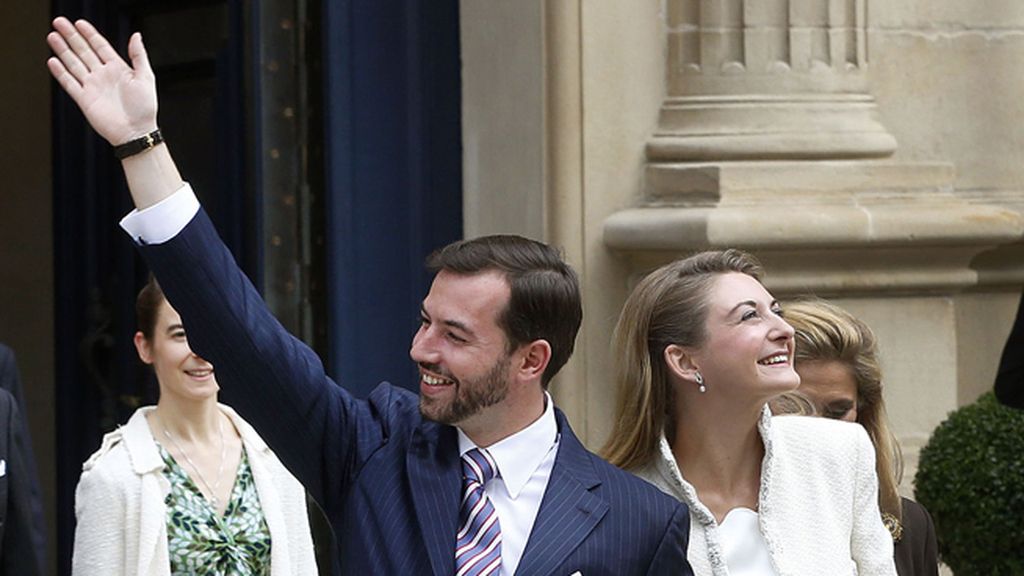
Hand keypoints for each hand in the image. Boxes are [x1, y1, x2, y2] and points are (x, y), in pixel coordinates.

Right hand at [47, 17, 157, 145]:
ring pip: (74, 64)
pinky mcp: (84, 99)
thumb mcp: (146, 78)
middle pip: (83, 51)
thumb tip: (136, 35)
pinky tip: (53, 61)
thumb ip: (139, 56)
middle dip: (71, 37)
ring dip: (63, 50)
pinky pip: (70, 83)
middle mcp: (103, 76)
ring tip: (52, 37)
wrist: (136, 132)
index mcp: (118, 69)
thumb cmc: (145, 108)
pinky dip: (60, 73)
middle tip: (59, 22)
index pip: (100, 46)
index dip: (89, 34)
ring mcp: (93, 87)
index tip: (79, 23)